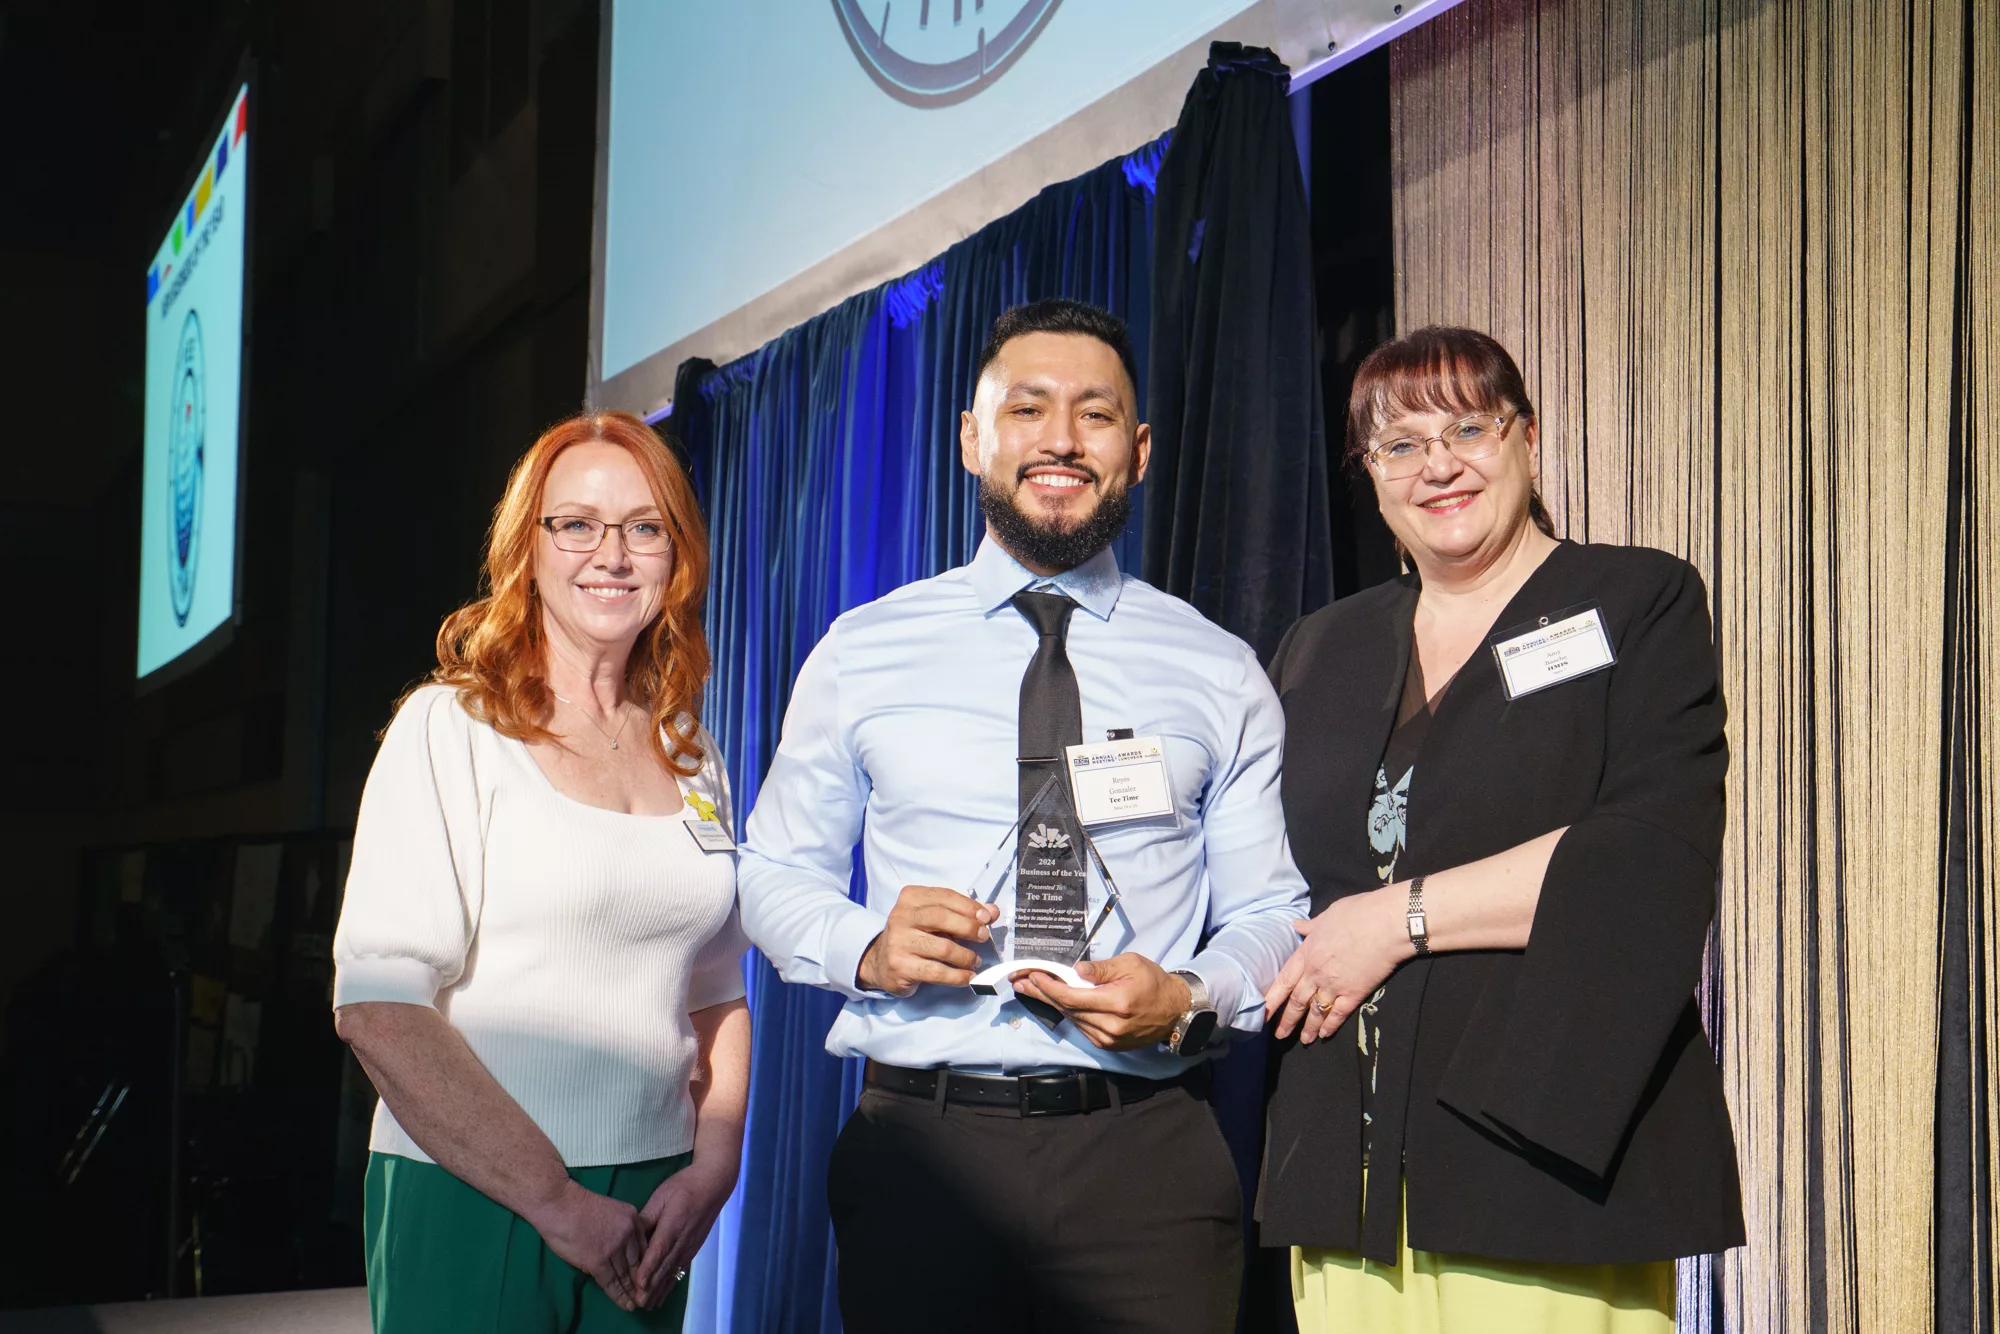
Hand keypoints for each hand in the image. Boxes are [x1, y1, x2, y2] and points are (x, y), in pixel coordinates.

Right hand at [525, 1178, 649, 1310]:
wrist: (560, 1203)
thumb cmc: (577, 1206)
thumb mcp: (611, 1210)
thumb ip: (619, 1229)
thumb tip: (619, 1251)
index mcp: (632, 1218)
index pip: (643, 1247)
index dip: (645, 1265)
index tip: (648, 1277)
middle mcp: (628, 1233)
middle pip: (638, 1263)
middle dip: (641, 1282)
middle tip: (645, 1296)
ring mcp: (614, 1247)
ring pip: (626, 1275)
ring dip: (631, 1292)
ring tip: (635, 1304)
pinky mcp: (599, 1260)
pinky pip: (611, 1282)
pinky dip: (618, 1295)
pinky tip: (624, 1304)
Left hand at [632, 1161, 736, 1308]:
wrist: (713, 1184)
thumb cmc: (685, 1186)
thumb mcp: (662, 1195)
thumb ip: (647, 1216)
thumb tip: (632, 1235)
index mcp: (673, 1225)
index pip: (658, 1251)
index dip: (648, 1269)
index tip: (638, 1284)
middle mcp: (682, 1240)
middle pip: (665, 1267)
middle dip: (652, 1286)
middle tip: (638, 1302)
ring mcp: (689, 1246)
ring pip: (673, 1271)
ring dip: (661, 1289)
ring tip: (649, 1304)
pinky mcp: (693, 1248)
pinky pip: (680, 1269)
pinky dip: (671, 1283)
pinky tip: (663, 1293)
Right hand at [855, 885, 997, 995]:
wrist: (881, 961)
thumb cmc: (915, 935)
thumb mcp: (936, 919)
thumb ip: (963, 913)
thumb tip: (992, 911)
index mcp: (910, 898)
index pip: (945, 897)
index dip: (969, 906)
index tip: (987, 917)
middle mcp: (901, 916)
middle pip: (942, 918)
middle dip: (969, 927)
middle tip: (984, 937)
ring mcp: (898, 942)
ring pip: (943, 948)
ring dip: (966, 956)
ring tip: (975, 961)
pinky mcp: (900, 966)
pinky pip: (936, 972)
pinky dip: (957, 976)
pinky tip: (967, 976)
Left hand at [1013, 954, 1190, 1049]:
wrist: (1174, 1011)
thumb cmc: (1153, 982)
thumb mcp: (1131, 964)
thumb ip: (1102, 969)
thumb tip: (1075, 971)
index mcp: (1117, 1003)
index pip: (1072, 997)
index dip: (1049, 987)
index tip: (1033, 975)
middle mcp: (1110, 1026)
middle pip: (1067, 1009)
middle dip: (1041, 993)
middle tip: (1019, 981)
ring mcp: (1108, 1039)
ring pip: (1071, 1019)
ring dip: (1050, 1003)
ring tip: (1031, 989)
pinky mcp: (1108, 1045)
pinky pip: (1081, 1027)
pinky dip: (1067, 1012)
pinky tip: (1055, 1000)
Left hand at [1264, 886, 1412, 1043]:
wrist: (1388, 923)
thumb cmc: (1359, 913)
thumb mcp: (1328, 914)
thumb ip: (1311, 926)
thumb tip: (1296, 925)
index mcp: (1308, 952)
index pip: (1284, 980)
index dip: (1273, 998)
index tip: (1263, 1011)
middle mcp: (1316, 972)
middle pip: (1297, 1000)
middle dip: (1287, 1019)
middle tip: (1279, 1035)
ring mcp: (1335, 984)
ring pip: (1316, 1011)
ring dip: (1308, 1027)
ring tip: (1303, 1040)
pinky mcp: (1354, 993)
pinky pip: (1338, 1014)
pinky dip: (1330, 1026)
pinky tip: (1325, 1035)